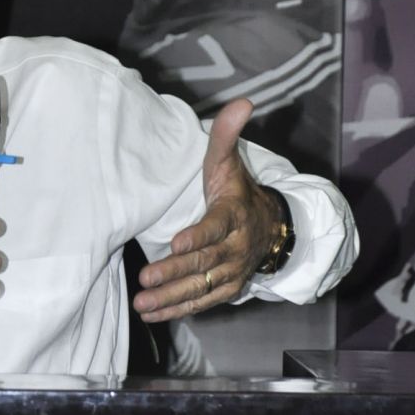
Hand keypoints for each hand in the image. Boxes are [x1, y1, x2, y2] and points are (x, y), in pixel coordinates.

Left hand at [132, 98, 281, 323]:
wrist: (271, 228)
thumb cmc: (238, 192)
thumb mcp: (230, 164)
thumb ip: (227, 136)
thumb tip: (242, 101)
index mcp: (234, 215)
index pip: (216, 227)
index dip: (197, 237)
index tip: (175, 244)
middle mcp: (235, 247)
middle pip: (204, 262)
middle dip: (175, 272)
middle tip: (146, 278)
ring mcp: (232, 272)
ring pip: (200, 287)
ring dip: (170, 297)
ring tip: (143, 302)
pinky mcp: (226, 289)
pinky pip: (201, 302)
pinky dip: (176, 309)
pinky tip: (151, 313)